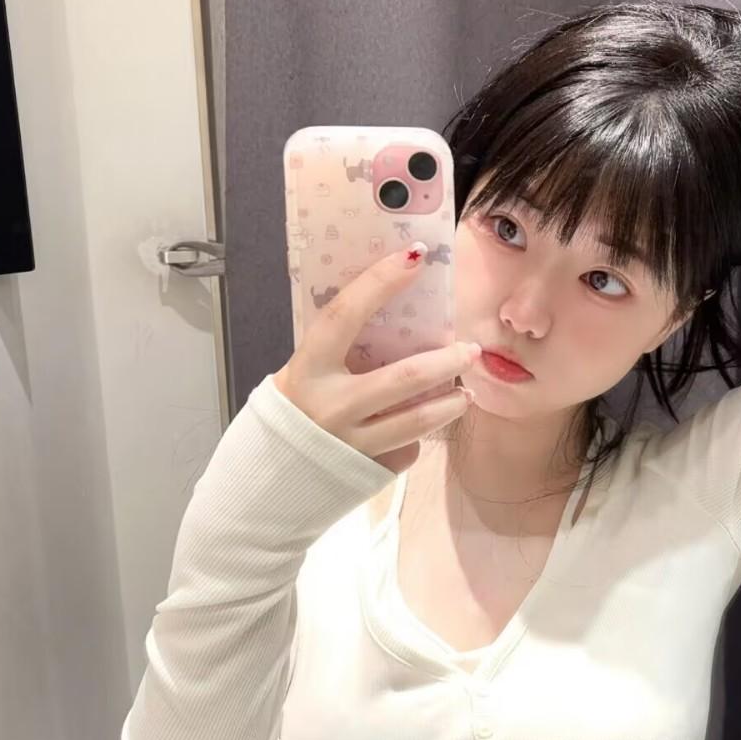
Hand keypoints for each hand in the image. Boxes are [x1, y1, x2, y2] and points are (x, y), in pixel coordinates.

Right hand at [273, 244, 479, 473]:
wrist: (268, 482)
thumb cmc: (291, 415)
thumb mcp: (302, 376)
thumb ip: (338, 355)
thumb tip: (391, 317)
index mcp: (308, 370)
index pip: (345, 315)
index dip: (380, 282)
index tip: (416, 257)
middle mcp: (332, 406)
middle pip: (404, 378)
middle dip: (447, 361)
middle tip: (472, 350)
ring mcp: (352, 442)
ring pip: (417, 420)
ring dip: (450, 404)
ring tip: (465, 395)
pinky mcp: (369, 470)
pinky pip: (405, 449)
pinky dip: (419, 436)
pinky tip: (423, 428)